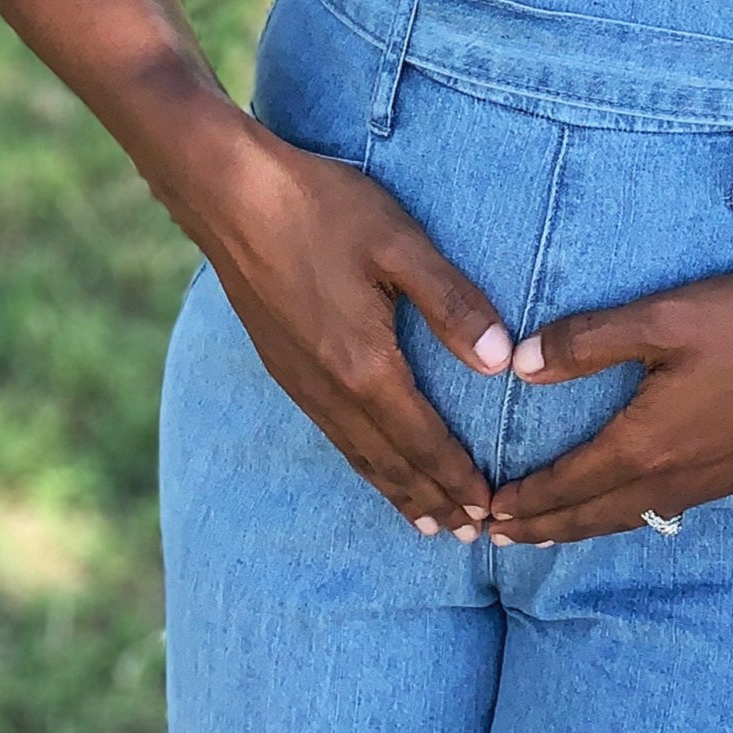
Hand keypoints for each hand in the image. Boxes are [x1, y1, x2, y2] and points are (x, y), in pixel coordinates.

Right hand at [197, 114, 511, 537]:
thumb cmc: (322, 210)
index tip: (489, 509)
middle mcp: (331, 389)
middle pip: (391, 463)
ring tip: (428, 522)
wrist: (231, 197)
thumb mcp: (399, 243)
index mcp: (365, 366)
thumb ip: (451, 303)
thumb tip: (501, 361)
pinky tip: (369, 462)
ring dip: (397, 491)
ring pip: (358, 455)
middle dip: (433, 499)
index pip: (423, 440)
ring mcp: (302, 383)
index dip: (457, 477)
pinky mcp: (283, 367)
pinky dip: (362, 464)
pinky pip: (333, 435)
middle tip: (471, 535)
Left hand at [486, 248, 732, 544]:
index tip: (482, 515)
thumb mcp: (664, 318)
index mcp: (645, 444)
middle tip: (495, 539)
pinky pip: (666, 507)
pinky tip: (634, 503)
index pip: (566, 485)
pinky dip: (628, 513)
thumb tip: (518, 364)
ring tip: (551, 531)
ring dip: (583, 526)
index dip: (522, 502)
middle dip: (541, 528)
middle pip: (592, 515)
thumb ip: (587, 341)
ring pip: (630, 516)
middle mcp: (674, 476)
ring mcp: (711, 479)